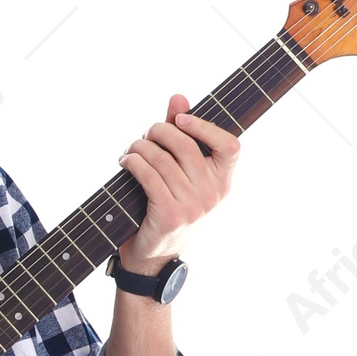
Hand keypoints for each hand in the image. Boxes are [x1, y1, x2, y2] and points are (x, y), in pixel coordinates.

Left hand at [116, 92, 238, 270]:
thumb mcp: (180, 175)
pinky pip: (148, 176)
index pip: (230, 146)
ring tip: (131, 149)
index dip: (205, 126)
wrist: (153, 257)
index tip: (181, 119)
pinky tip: (125, 162)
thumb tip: (178, 98)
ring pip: (162, 159)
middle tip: (145, 135)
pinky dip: (132, 162)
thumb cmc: (167, 208)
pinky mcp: (170, 216)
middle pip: (186, 145)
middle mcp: (212, 195)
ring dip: (139, 147)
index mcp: (223, 183)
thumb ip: (182, 136)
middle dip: (159, 131)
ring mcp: (193, 207)